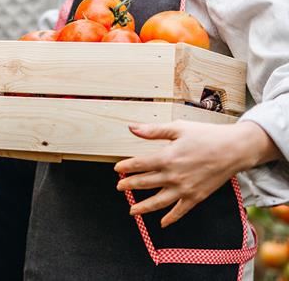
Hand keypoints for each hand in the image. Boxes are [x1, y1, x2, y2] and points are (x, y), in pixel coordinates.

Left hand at [114, 120, 276, 227]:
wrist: (233, 150)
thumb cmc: (206, 136)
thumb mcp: (178, 128)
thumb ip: (153, 131)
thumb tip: (132, 128)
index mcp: (167, 157)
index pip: (139, 164)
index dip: (126, 167)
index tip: (117, 169)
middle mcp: (173, 176)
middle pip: (145, 183)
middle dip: (130, 186)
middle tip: (119, 188)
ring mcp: (185, 189)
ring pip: (158, 202)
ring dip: (143, 207)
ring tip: (132, 211)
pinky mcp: (196, 197)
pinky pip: (180, 211)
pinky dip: (170, 218)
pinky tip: (163, 223)